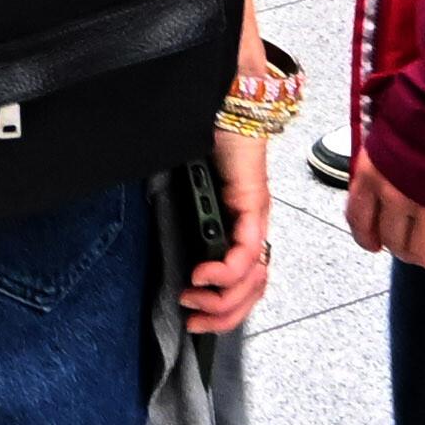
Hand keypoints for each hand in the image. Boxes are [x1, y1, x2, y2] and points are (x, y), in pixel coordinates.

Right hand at [186, 122, 277, 334]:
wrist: (227, 104)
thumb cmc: (210, 142)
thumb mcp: (192, 194)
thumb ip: (187, 220)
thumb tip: (167, 249)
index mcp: (240, 228)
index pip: (246, 284)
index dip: (225, 310)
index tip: (195, 318)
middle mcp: (253, 229)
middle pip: (253, 291)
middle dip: (223, 316)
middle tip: (194, 320)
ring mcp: (256, 220)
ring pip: (252, 281)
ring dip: (222, 300)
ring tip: (193, 297)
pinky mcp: (252, 207)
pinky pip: (244, 255)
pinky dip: (223, 273)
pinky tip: (202, 275)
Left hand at [349, 164, 424, 269]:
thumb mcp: (389, 128)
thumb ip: (385, 158)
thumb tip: (387, 174)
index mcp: (371, 173)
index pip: (358, 218)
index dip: (367, 237)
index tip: (376, 245)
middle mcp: (394, 196)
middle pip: (395, 243)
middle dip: (407, 250)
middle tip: (421, 246)